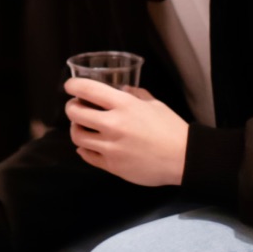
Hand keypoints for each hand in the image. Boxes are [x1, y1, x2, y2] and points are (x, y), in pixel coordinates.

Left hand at [65, 78, 189, 186]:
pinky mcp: (112, 165)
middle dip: (72, 107)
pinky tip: (88, 144)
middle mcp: (113, 125)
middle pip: (75, 114)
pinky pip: (87, 156)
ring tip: (82, 126)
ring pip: (77, 136)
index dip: (73, 86)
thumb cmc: (171, 129)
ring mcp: (110, 147)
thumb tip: (121, 89)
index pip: (88, 90)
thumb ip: (135, 94)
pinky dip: (84, 148)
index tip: (70, 86)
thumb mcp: (155, 104)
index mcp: (124, 105)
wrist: (182, 158)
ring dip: (76, 128)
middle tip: (75, 106)